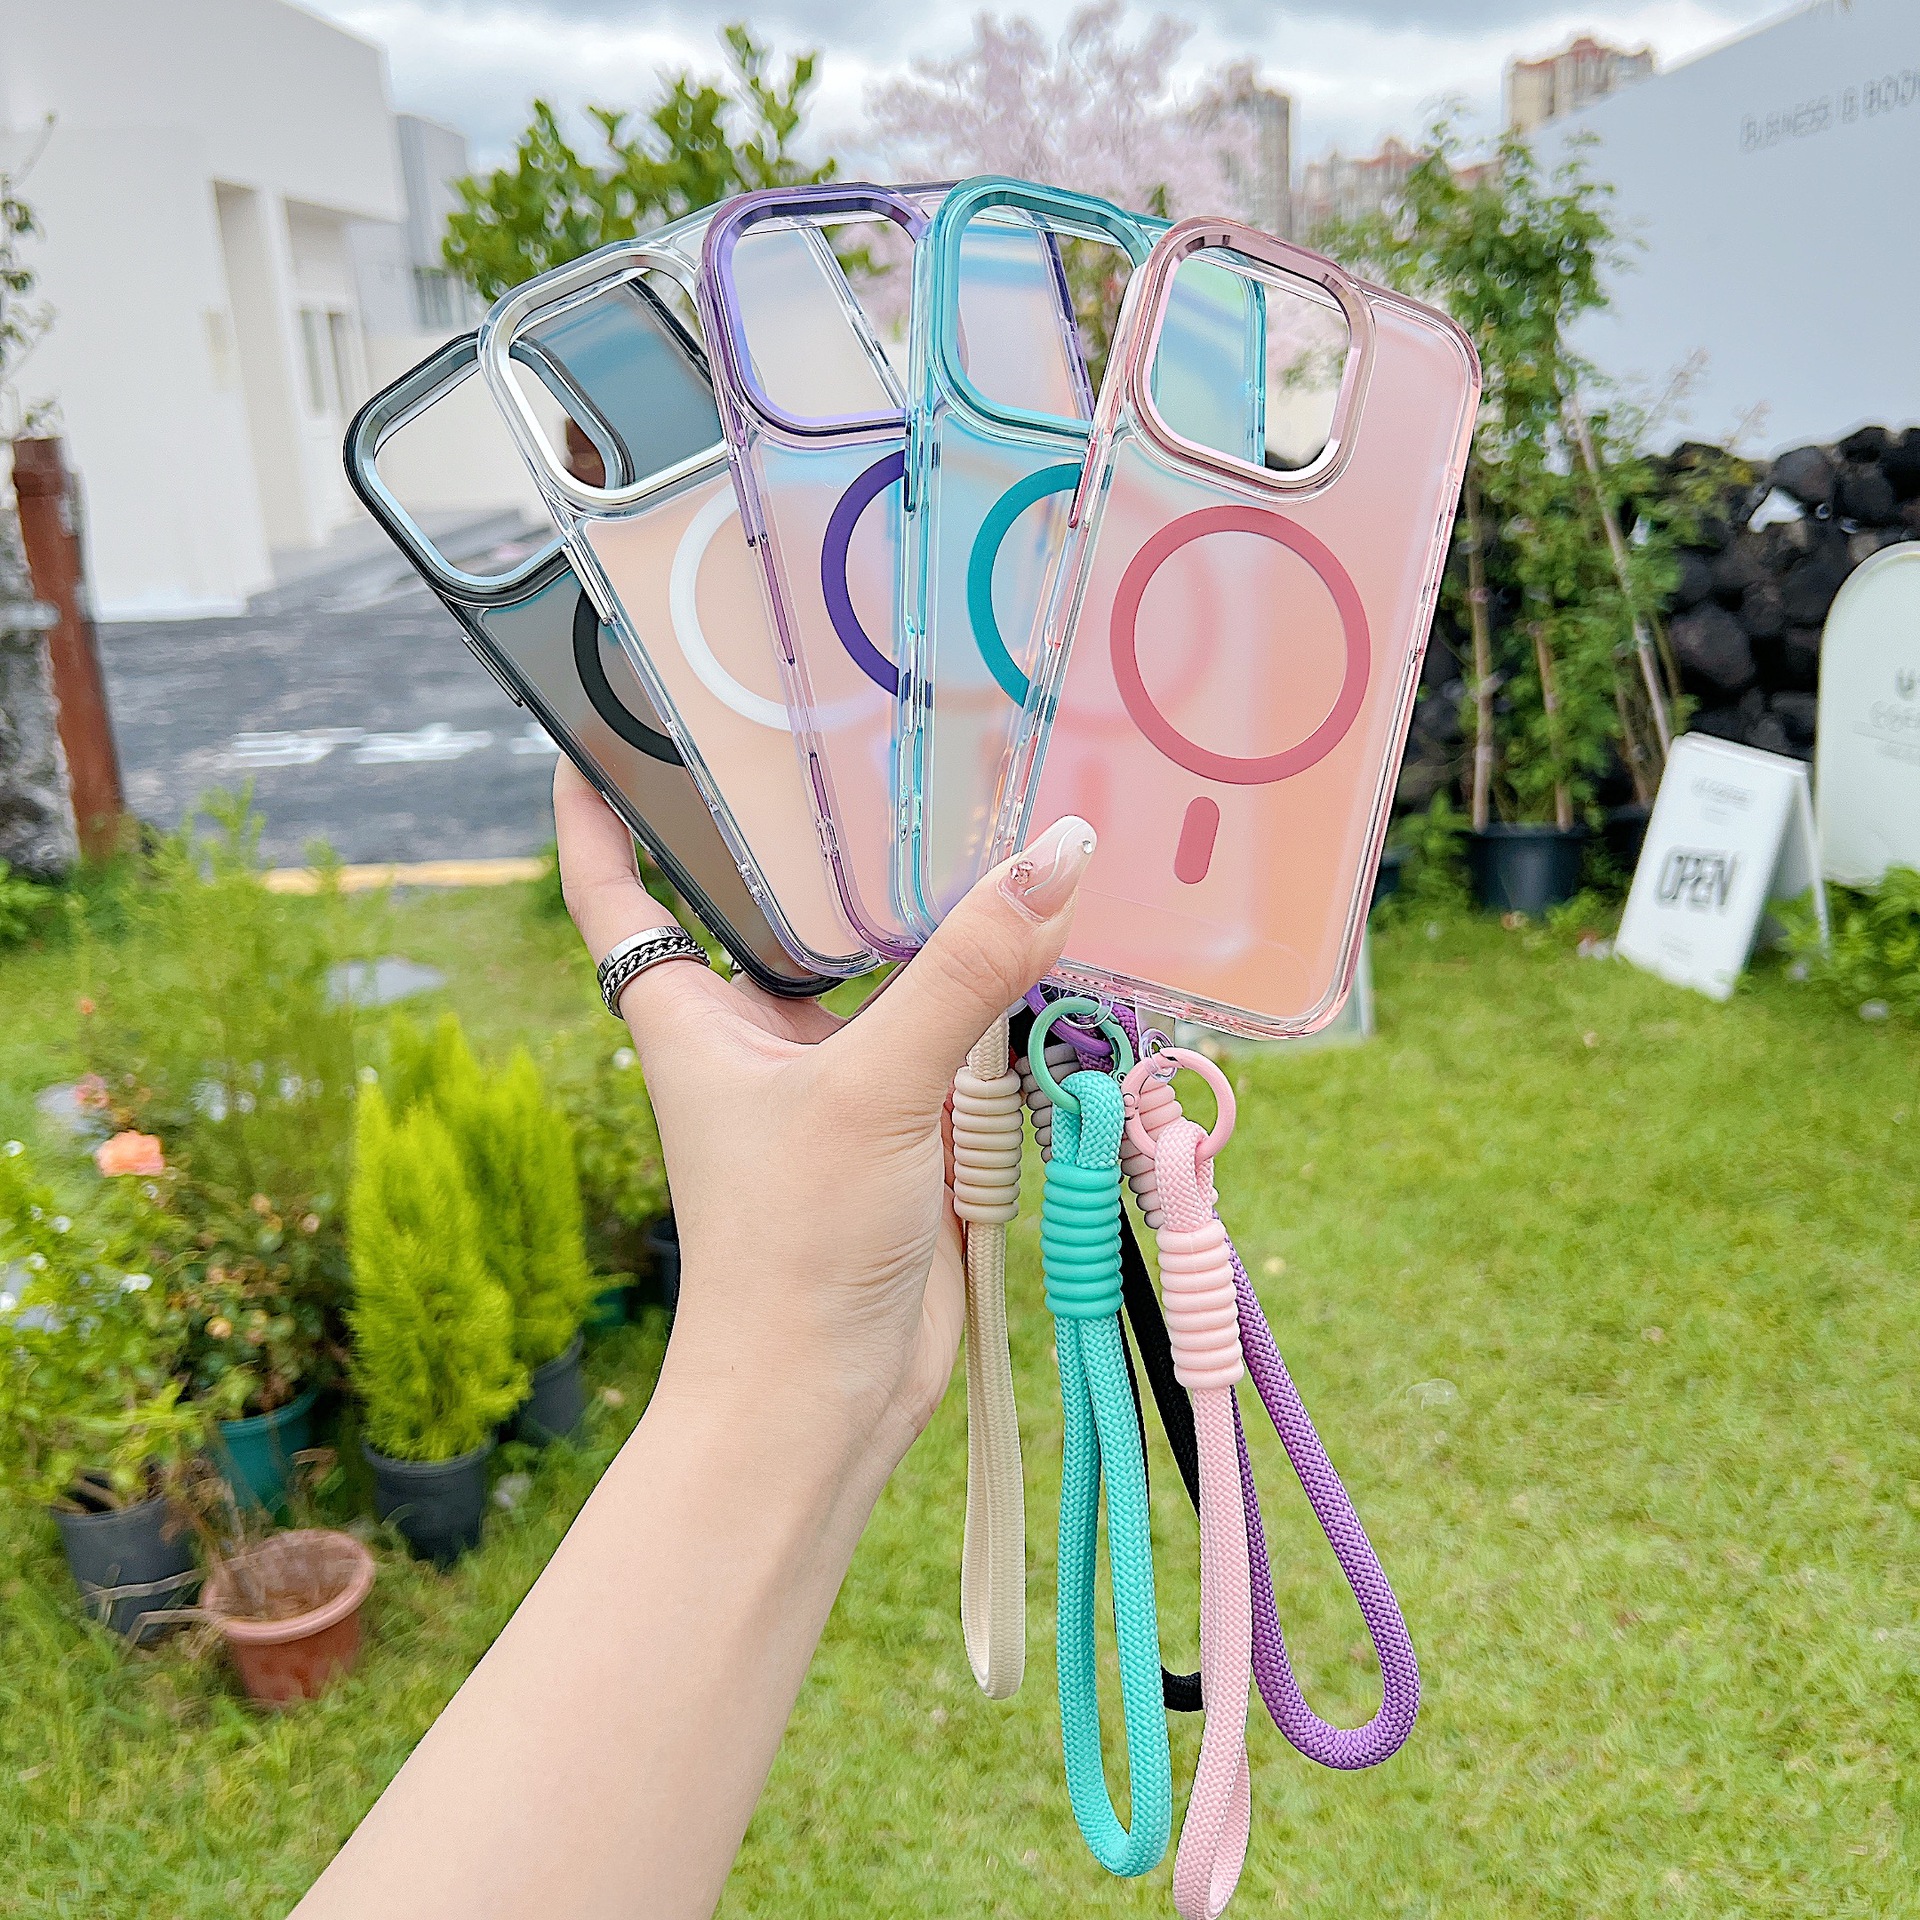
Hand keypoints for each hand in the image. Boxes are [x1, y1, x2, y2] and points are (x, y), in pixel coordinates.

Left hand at [553, 758, 1096, 1479]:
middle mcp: (754, 1027)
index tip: (602, 711)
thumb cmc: (789, 1244)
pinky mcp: (907, 1114)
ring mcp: (834, 1070)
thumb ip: (967, 971)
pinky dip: (997, 986)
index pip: (613, 880)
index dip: (595, 797)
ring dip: (929, 904)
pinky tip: (1052, 927)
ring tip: (988, 793)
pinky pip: (952, 1023)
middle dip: (811, 823)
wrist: (826, 1394)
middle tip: (860, 713)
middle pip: (771, 898)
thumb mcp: (873, 1088)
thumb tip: (1059, 853)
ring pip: (880, 958)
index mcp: (689, 1009)